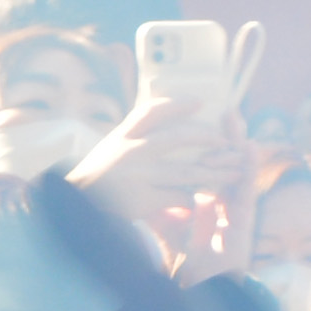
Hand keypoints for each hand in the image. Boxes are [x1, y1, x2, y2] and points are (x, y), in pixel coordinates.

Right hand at [68, 98, 254, 251]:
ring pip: (187, 171)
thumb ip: (134, 134)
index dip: (178, 105)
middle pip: (178, 138)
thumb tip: (168, 116)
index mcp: (121, 136)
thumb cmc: (95, 178)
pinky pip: (178, 197)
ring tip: (236, 173)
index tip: (200, 102)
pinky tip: (205, 199)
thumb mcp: (109, 148)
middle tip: (228, 142)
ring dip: (215, 172)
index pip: (152, 111)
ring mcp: (137, 176)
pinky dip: (194, 199)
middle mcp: (130, 151)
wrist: (74, 208)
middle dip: (208, 139)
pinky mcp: (142, 200)